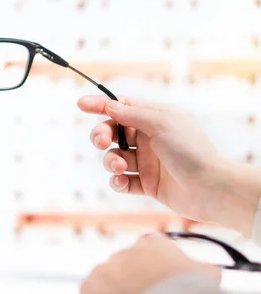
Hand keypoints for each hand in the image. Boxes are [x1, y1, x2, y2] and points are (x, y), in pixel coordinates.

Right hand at [77, 95, 260, 235]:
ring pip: (114, 158)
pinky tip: (122, 181)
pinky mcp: (147, 184)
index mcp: (155, 119)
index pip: (122, 108)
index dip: (101, 106)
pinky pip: (122, 181)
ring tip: (121, 167)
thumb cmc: (191, 151)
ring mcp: (147, 162)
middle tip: (102, 143)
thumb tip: (107, 104)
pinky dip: (117, 181)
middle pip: (113, 133)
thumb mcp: (160, 123)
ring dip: (111, 161)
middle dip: (102, 136)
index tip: (81, 105)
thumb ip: (130, 114)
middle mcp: (150, 139)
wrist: (212, 189)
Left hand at [80, 234, 220, 293]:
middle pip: (125, 268)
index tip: (154, 283)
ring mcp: (104, 268)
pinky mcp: (89, 287)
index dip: (150, 270)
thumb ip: (198, 267)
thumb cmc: (188, 290)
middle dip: (131, 283)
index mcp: (151, 243)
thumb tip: (207, 271)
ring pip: (107, 282)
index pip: (147, 251)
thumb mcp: (205, 273)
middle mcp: (124, 251)